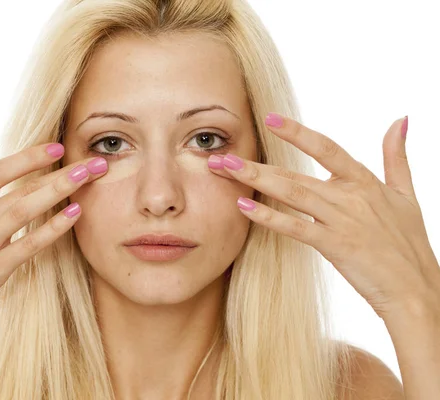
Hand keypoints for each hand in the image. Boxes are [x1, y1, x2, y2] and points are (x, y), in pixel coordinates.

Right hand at [0, 140, 107, 342]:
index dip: (28, 158)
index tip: (56, 146)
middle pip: (20, 189)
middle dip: (58, 172)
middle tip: (91, 161)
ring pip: (26, 210)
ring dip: (59, 191)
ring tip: (87, 177)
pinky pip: (29, 245)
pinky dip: (52, 229)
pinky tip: (75, 214)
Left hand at [208, 112, 439, 319]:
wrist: (415, 288)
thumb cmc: (408, 242)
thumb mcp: (407, 193)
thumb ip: (397, 156)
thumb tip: (400, 120)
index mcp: (364, 181)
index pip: (326, 148)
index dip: (297, 132)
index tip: (269, 119)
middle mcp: (350, 196)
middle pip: (295, 173)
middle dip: (255, 164)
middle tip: (221, 155)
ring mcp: (341, 220)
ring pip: (292, 194)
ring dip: (256, 181)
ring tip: (226, 171)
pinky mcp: (334, 245)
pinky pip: (296, 228)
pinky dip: (270, 218)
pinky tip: (245, 208)